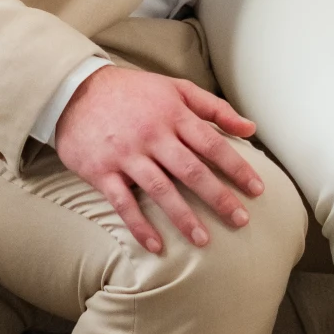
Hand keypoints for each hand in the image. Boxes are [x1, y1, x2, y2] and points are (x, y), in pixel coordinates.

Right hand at [53, 65, 265, 254]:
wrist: (76, 91)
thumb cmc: (133, 91)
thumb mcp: (175, 88)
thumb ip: (214, 107)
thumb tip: (250, 127)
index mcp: (173, 113)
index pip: (211, 143)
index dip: (236, 167)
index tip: (257, 189)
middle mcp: (153, 134)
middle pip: (191, 170)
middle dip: (218, 197)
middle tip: (240, 220)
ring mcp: (127, 154)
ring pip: (161, 190)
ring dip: (184, 217)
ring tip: (204, 240)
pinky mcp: (102, 172)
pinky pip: (124, 203)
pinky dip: (140, 225)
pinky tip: (156, 246)